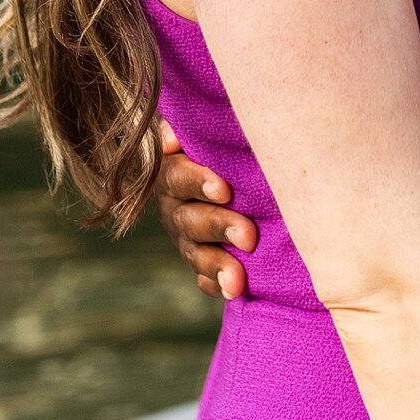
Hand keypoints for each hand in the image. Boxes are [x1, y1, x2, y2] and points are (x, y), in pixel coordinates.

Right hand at [153, 118, 259, 298]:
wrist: (234, 176)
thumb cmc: (225, 145)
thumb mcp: (207, 132)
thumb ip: (190, 129)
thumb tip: (170, 137)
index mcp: (173, 173)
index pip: (179, 176)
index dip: (199, 182)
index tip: (225, 189)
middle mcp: (175, 207)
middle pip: (190, 219)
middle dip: (219, 227)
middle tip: (249, 236)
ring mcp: (186, 238)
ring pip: (195, 254)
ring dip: (218, 266)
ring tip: (238, 280)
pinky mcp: (200, 262)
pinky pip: (204, 279)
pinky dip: (217, 285)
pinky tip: (233, 291)